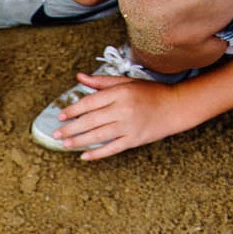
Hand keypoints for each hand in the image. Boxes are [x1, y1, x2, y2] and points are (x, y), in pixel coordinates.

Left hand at [51, 76, 193, 159]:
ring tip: (65, 144)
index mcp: (120, 93)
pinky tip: (85, 156)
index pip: (90, 102)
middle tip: (56, 134)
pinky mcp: (134, 139)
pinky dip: (98, 153)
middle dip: (71, 128)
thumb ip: (102, 82)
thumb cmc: (150, 92)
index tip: (61, 116)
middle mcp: (123, 109)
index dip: (73, 110)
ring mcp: (129, 125)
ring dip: (79, 141)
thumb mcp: (127, 82)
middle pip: (90, 120)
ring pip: (98, 135)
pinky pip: (112, 148)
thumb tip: (80, 77)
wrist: (176, 106)